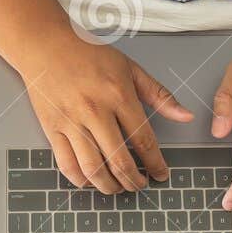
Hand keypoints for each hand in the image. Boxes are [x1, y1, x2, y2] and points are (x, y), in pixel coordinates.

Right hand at [16, 32, 193, 193]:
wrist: (45, 45)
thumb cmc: (88, 54)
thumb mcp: (130, 68)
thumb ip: (159, 95)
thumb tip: (186, 116)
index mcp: (118, 95)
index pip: (143, 140)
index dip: (155, 163)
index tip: (161, 174)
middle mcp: (94, 111)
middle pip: (119, 161)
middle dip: (134, 181)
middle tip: (141, 185)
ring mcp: (71, 122)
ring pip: (93, 168)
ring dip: (109, 186)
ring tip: (118, 188)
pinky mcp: (51, 129)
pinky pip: (67, 164)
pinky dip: (81, 180)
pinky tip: (91, 181)